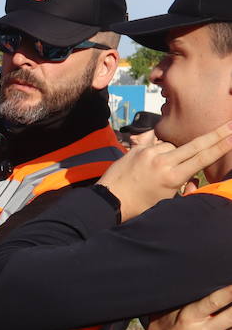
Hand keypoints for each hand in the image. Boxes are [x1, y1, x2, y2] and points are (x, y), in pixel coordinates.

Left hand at [98, 122, 231, 221]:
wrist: (109, 200)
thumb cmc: (140, 206)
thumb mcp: (167, 201)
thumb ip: (184, 187)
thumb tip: (193, 179)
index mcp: (173, 177)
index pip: (203, 158)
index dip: (222, 146)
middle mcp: (162, 161)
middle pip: (196, 144)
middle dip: (217, 134)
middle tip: (231, 123)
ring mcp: (148, 152)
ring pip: (173, 146)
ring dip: (175, 153)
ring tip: (162, 170)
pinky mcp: (137, 148)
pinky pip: (156, 143)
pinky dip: (159, 150)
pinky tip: (152, 162)